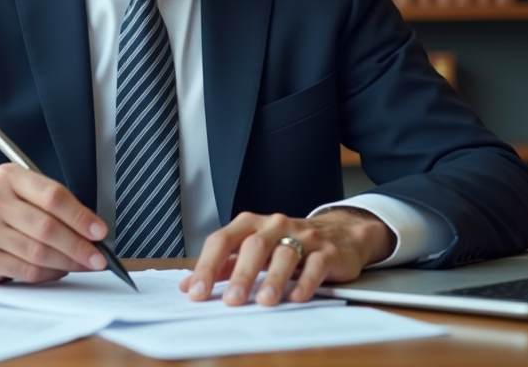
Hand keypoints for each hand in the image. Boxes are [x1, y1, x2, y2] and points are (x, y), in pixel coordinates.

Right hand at [0, 164, 109, 284]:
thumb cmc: (0, 206)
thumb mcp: (21, 189)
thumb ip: (53, 203)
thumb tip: (91, 230)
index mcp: (8, 177)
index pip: (52, 196)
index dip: (80, 216)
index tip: (99, 231)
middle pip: (47, 227)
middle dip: (79, 246)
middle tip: (98, 257)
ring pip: (38, 252)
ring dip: (68, 262)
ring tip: (84, 264)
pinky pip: (25, 271)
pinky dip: (49, 274)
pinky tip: (59, 270)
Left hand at [179, 208, 396, 305]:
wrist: (339, 233)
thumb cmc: (286, 243)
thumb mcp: (253, 250)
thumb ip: (224, 265)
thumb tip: (188, 284)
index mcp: (250, 225)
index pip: (222, 240)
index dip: (207, 266)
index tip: (196, 291)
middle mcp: (275, 226)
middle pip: (254, 246)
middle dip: (241, 275)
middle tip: (232, 301)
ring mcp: (303, 237)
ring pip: (285, 254)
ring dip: (274, 279)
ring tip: (265, 301)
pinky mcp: (327, 252)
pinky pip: (316, 264)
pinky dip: (306, 281)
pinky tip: (297, 296)